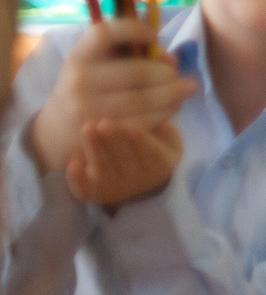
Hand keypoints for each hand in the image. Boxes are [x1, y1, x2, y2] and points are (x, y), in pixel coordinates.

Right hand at [25, 20, 192, 176]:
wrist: (58, 128)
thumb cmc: (90, 87)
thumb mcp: (99, 64)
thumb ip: (132, 55)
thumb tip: (170, 59)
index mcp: (79, 55)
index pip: (104, 34)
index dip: (133, 29)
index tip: (154, 35)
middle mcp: (80, 80)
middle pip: (138, 72)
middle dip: (167, 73)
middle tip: (178, 74)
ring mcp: (87, 108)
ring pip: (144, 99)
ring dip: (173, 93)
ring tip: (188, 88)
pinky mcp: (102, 131)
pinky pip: (143, 120)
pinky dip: (165, 112)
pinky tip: (175, 105)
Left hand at [62, 119, 183, 209]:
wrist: (133, 162)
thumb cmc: (146, 135)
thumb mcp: (160, 129)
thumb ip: (155, 118)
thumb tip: (149, 101)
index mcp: (162, 164)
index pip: (151, 152)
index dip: (141, 139)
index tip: (132, 124)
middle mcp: (142, 181)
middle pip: (125, 160)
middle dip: (113, 140)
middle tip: (102, 123)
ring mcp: (118, 189)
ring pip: (105, 172)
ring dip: (95, 152)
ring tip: (86, 129)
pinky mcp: (96, 194)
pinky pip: (86, 190)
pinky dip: (78, 180)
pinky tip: (73, 165)